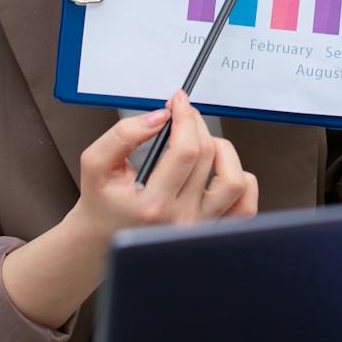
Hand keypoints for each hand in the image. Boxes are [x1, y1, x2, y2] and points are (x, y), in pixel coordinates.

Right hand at [75, 90, 258, 244]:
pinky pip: (245, 204)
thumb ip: (123, 135)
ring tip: (201, 144)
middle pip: (208, 156)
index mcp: (153, 205)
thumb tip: (159, 117)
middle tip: (182, 115)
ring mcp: (201, 227)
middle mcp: (181, 219)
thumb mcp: (96, 164)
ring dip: (222, 150)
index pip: (185, 151)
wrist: (106, 239)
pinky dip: (241, 178)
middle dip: (196, 124)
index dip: (185, 117)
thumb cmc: (103, 202)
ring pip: (234, 180)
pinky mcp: (214, 229)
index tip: (178, 102)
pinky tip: (218, 169)